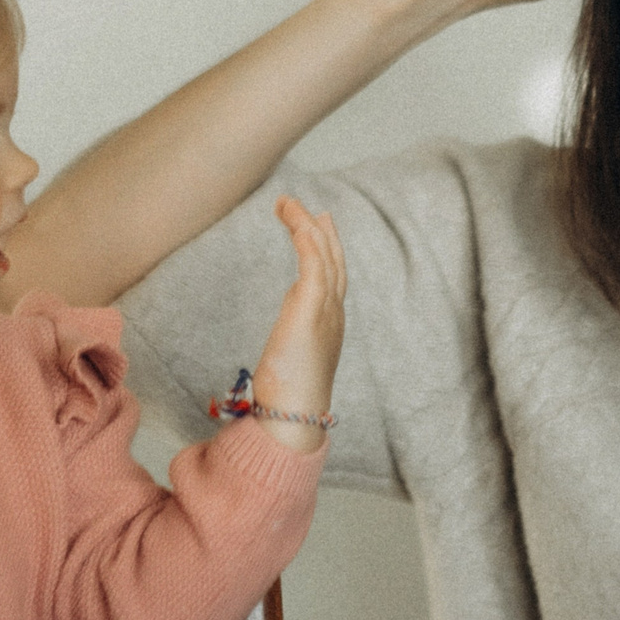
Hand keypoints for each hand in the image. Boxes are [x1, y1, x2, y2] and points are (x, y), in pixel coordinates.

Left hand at [247, 197, 345, 452]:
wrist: (293, 416)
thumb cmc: (287, 398)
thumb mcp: (288, 357)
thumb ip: (290, 332)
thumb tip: (285, 317)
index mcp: (328, 325)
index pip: (332, 278)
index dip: (326, 250)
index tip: (315, 227)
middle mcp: (333, 314)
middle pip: (334, 261)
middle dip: (320, 231)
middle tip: (307, 206)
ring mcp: (326, 311)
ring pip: (323, 255)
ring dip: (306, 226)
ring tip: (287, 204)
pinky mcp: (310, 310)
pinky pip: (313, 263)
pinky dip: (305, 238)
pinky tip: (294, 222)